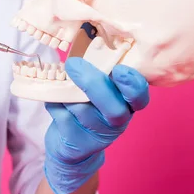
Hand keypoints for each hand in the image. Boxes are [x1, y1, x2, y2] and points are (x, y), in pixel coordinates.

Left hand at [43, 57, 149, 193]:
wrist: (75, 149)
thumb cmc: (88, 107)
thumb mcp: (100, 90)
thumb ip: (100, 73)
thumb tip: (88, 44)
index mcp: (127, 104)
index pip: (139, 97)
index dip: (133, 84)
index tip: (119, 69)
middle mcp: (117, 120)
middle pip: (113, 108)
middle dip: (93, 84)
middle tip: (74, 64)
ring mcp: (97, 134)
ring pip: (80, 108)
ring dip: (66, 92)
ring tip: (62, 86)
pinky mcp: (76, 142)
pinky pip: (61, 114)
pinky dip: (54, 103)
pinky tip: (55, 101)